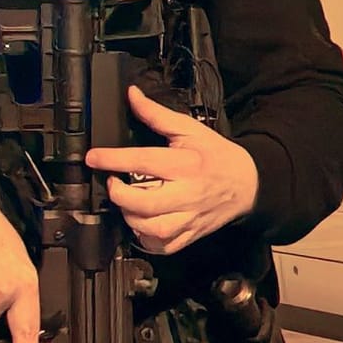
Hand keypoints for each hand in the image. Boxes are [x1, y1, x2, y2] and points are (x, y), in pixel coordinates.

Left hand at [84, 86, 258, 254]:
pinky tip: (141, 223)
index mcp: (185, 164)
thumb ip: (156, 114)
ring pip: (153, 229)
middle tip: (113, 183)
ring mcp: (189, 218)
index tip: (93, 158)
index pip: (143, 161)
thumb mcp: (189, 129)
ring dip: (130, 217)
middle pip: (145, 202)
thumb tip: (132, 95)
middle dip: (119, 194)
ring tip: (127, 203)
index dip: (113, 159)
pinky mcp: (190, 235)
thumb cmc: (216, 155)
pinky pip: (163, 246)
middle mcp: (187, 194)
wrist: (248, 183)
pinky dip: (145, 239)